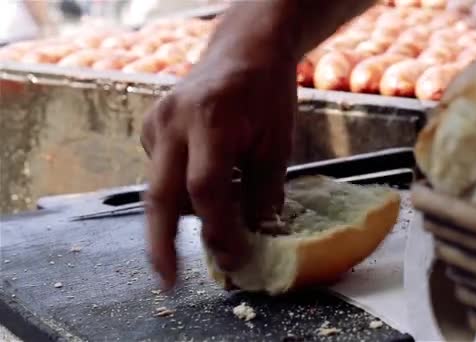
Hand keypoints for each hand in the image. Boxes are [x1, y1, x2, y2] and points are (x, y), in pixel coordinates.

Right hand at [140, 42, 295, 289]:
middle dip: (160, 244)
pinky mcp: (150, 127)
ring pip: (160, 187)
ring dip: (181, 216)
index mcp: (211, 120)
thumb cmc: (267, 93)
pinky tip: (207, 189)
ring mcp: (156, 123)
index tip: (234, 258)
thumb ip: (264, 192)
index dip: (219, 229)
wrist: (244, 51)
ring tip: (214, 228)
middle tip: (167, 280)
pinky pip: (161, 171)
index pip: (206, 189)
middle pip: (160, 195)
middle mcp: (173, 121)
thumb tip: (256, 237)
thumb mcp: (278, 142)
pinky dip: (181, 190)